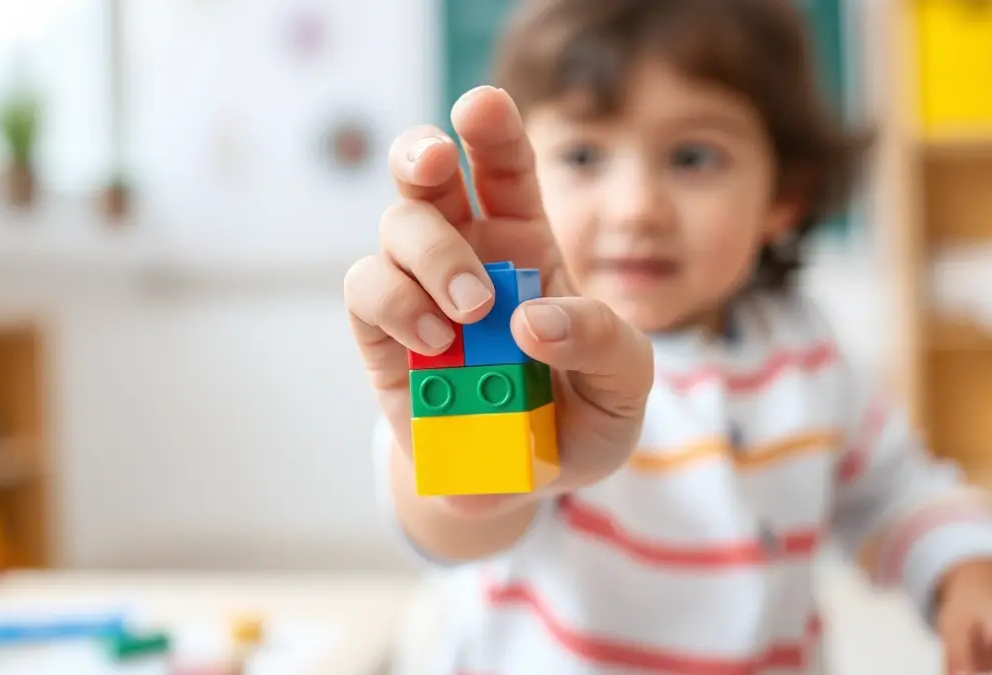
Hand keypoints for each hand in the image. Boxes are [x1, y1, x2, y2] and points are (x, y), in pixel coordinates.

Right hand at [343, 86, 652, 516]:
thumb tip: (530, 320)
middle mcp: (465, 252)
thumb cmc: (581, 415)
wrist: (528, 481)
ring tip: (468, 311)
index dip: (492, 129)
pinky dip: (396, 304)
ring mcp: (419, 292)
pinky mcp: (385, 338)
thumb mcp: (625, 382)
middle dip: (425, 152)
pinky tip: (434, 338)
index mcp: (525, 241)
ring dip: (430, 254)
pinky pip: (367, 292)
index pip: (505, 166)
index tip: (481, 106)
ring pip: (395, 227)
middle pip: (428, 174)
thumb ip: (602, 342)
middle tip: (439, 163)